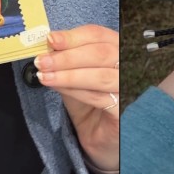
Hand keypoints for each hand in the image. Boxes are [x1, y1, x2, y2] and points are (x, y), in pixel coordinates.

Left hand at [35, 25, 119, 173]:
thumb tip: (48, 47)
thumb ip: (67, 61)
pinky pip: (99, 97)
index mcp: (119, 49)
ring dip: (68, 75)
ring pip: (99, 76)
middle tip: (42, 61)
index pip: (99, 35)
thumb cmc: (91, 104)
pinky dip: (75, 91)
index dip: (74, 36)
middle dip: (67, 56)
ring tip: (45, 76)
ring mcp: (132, 87)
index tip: (51, 39)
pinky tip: (58, 88)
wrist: (101, 139)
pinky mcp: (127, 109)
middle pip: (101, 53)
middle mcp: (131, 65)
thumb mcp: (76, 77)